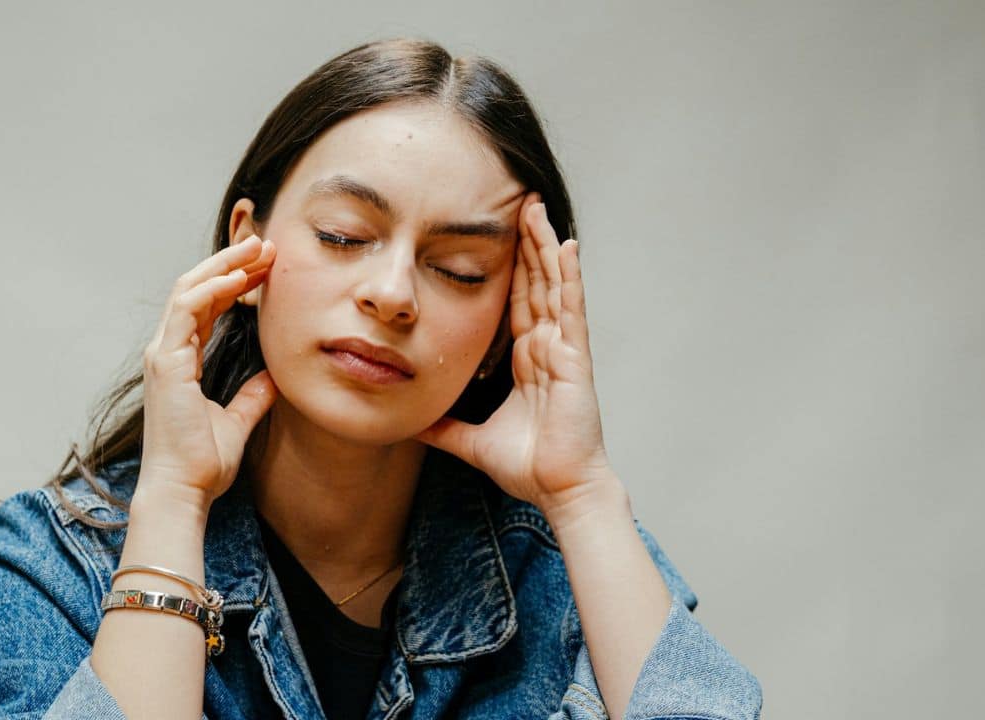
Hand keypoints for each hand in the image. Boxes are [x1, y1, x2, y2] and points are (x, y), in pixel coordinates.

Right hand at [138, 234, 277, 504]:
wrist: (184, 490)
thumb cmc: (203, 463)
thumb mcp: (237, 421)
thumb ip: (253, 395)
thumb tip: (274, 377)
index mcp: (181, 362)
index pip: (206, 307)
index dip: (234, 282)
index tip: (266, 267)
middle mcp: (168, 352)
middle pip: (196, 289)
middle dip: (230, 263)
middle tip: (264, 243)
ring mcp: (164, 355)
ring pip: (189, 290)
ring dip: (224, 266)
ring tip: (256, 249)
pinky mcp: (167, 363)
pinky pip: (187, 311)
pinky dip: (212, 289)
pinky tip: (239, 278)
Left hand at [414, 193, 611, 513]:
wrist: (557, 489)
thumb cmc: (527, 466)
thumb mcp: (470, 440)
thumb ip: (443, 428)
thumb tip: (409, 423)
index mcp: (526, 358)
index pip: (515, 300)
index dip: (510, 265)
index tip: (499, 232)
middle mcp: (546, 346)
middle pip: (534, 281)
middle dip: (527, 241)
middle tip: (518, 199)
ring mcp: (563, 348)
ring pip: (552, 284)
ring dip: (544, 244)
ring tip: (535, 206)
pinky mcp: (574, 357)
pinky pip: (571, 308)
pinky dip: (569, 275)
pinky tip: (567, 245)